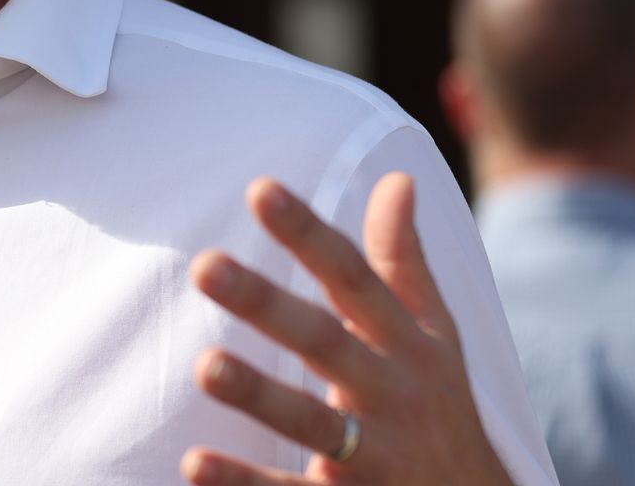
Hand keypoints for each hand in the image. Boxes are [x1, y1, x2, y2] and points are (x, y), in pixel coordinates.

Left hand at [181, 173, 511, 484]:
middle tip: (205, 265)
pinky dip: (245, 482)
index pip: (354, 277)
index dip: (309, 233)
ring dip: (259, 395)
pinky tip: (194, 464)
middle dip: (267, 304)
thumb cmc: (439, 407)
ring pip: (312, 423)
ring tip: (204, 365)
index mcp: (405, 343)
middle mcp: (390, 393)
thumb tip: (397, 178)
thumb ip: (404, 262)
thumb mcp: (435, 334)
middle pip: (325, 341)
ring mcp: (372, 455)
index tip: (260, 189)